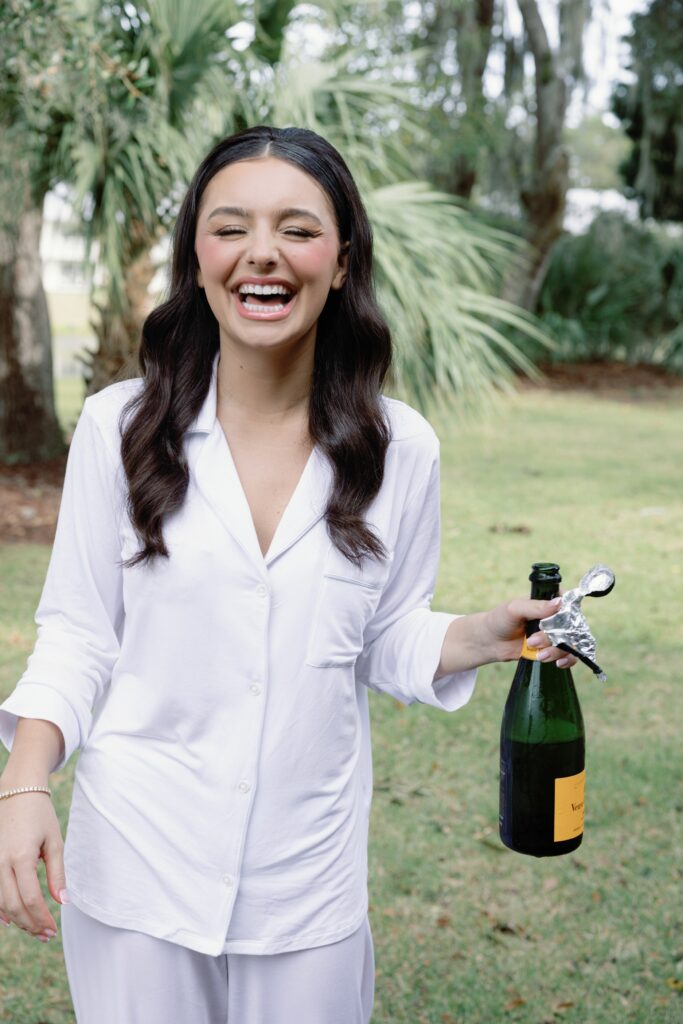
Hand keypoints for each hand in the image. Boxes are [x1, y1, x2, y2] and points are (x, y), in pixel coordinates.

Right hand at [0, 787, 66, 941]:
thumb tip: (63, 902)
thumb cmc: (40, 815)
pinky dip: (1, 910)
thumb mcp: (54, 841)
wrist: (17, 792)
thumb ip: (57, 873)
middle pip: (14, 906)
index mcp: (21, 857)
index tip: (53, 930)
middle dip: (30, 924)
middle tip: (46, 935)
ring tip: (35, 929)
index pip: (31, 898)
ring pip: (0, 903)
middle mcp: (2, 863)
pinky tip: (12, 919)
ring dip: (17, 920)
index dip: (42, 918)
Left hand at [481, 596, 577, 668]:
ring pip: (570, 643)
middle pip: (571, 626)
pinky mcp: (552, 649)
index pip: (569, 602)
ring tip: (538, 654)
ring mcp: (555, 634)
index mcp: (548, 601)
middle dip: (555, 637)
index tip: (559, 622)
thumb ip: (535, 607)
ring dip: (555, 650)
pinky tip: (558, 663)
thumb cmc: (500, 619)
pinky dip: (567, 660)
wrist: (490, 641)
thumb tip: (559, 603)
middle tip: (533, 641)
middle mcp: (555, 618)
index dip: (570, 612)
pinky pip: (569, 655)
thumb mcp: (514, 609)